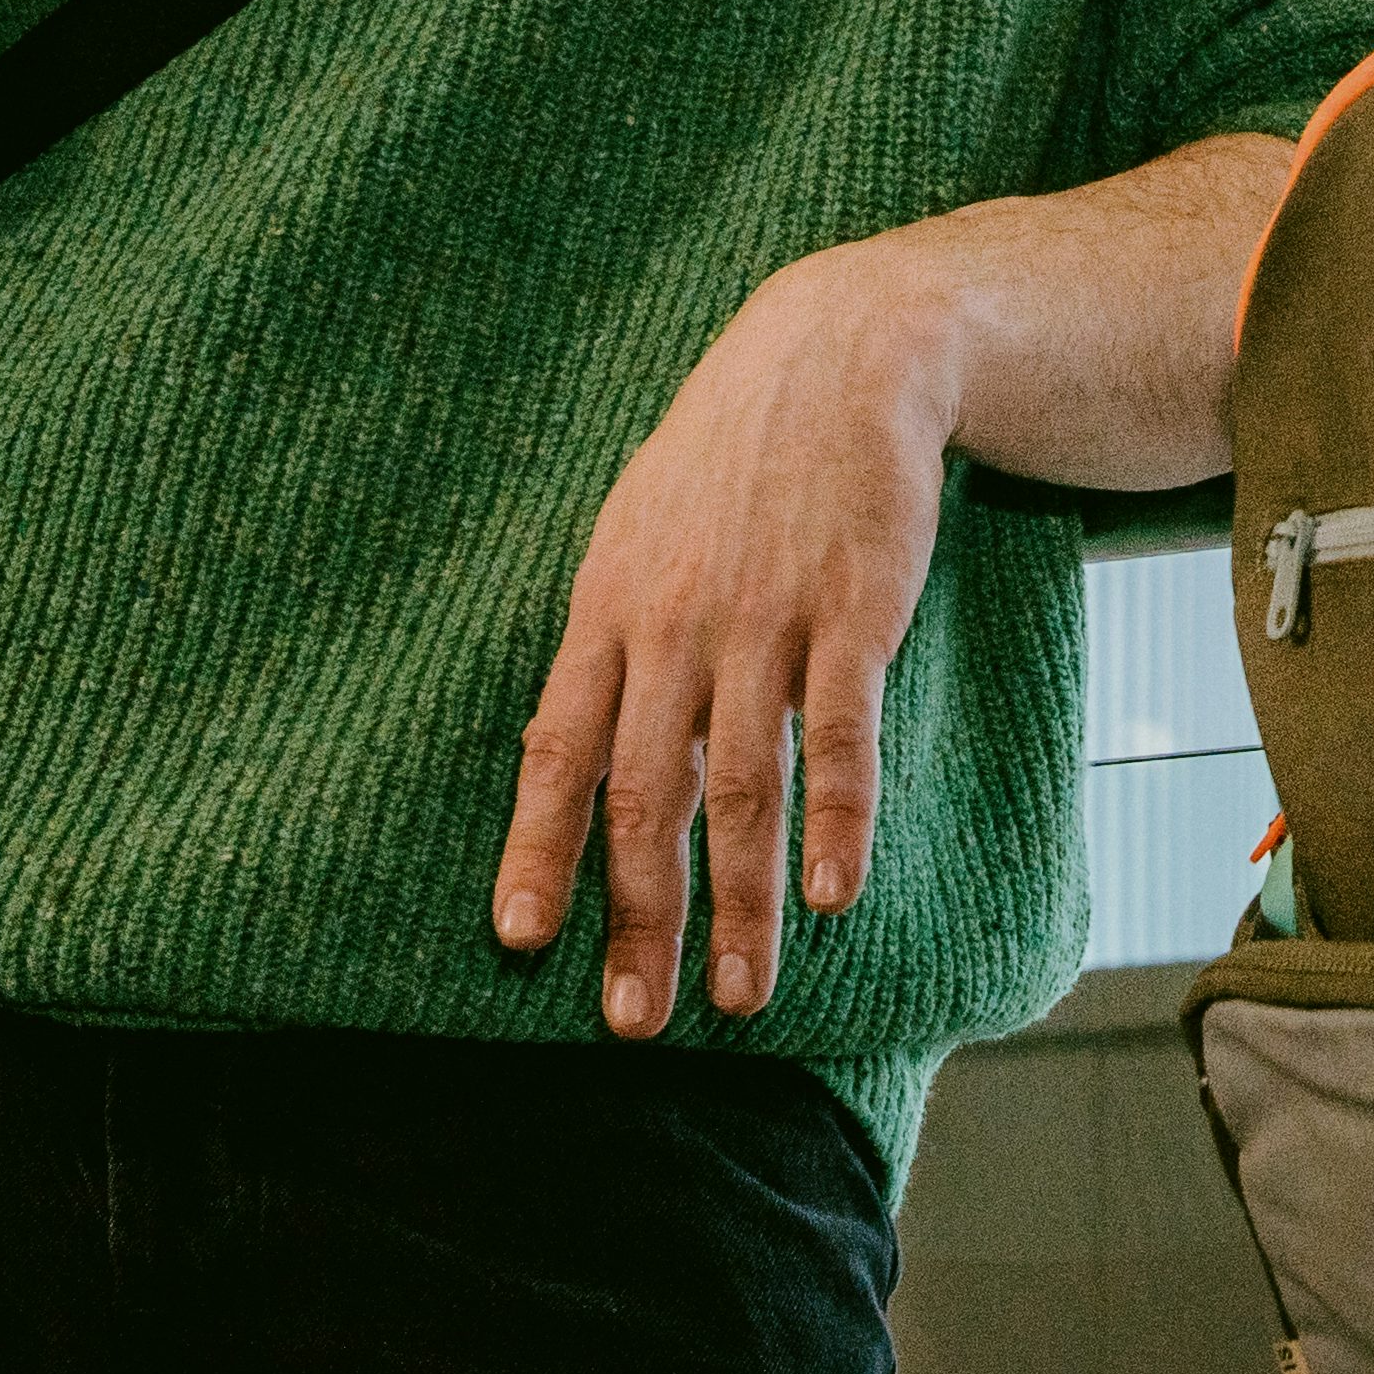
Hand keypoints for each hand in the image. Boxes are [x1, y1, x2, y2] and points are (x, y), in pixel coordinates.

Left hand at [496, 242, 961, 1032]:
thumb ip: (614, 636)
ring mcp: (763, 619)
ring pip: (741, 784)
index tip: (522, 938)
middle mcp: (674, 624)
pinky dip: (836, 817)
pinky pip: (838, 732)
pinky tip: (835, 891)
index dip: (538, 846)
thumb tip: (579, 743)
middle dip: (638, 916)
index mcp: (609, 609)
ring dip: (739, 899)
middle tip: (636, 1020)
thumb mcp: (639, 529)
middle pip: (646, 793)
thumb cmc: (732, 454)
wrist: (842, 353)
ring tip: (739, 993)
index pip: (558, 747)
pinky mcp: (852, 610)